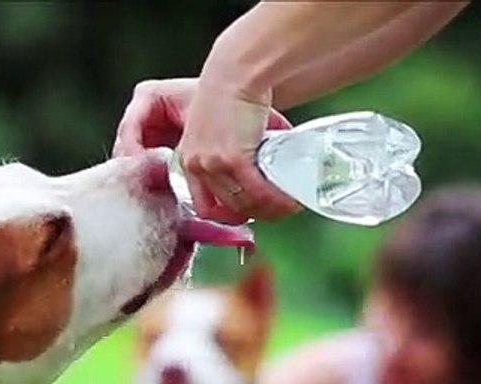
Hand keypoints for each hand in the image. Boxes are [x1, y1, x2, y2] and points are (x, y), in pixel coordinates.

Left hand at [178, 76, 300, 224]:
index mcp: (189, 159)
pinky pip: (258, 192)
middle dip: (255, 215)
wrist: (236, 72)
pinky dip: (277, 201)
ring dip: (270, 211)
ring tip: (289, 206)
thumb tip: (262, 165)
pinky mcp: (232, 158)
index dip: (228, 213)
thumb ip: (233, 149)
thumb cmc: (233, 92)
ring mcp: (212, 164)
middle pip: (226, 210)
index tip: (250, 210)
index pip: (203, 205)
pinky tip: (291, 201)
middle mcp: (196, 165)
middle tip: (277, 210)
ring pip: (243, 205)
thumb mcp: (222, 127)